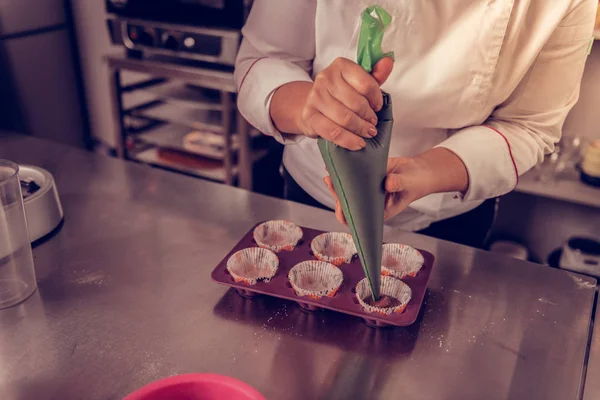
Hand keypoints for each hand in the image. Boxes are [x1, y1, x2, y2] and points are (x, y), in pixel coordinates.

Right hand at [270, 57, 393, 149]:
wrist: (312, 105)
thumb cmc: (340, 94)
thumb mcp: (359, 81)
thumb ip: (375, 74)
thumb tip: (388, 61)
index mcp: (341, 66)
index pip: (366, 83)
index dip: (376, 98)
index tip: (377, 107)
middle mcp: (326, 78)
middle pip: (356, 103)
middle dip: (368, 117)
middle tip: (372, 124)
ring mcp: (315, 97)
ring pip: (345, 118)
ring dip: (360, 129)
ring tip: (368, 133)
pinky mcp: (310, 115)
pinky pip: (333, 132)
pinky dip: (348, 140)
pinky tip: (358, 143)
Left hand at [324, 148, 469, 223]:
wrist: (418, 172)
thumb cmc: (415, 184)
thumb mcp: (409, 184)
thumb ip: (399, 184)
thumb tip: (388, 183)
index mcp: (377, 210)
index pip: (356, 218)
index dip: (345, 213)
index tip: (340, 203)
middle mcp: (368, 201)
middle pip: (347, 202)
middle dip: (336, 193)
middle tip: (330, 180)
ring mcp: (366, 188)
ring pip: (348, 188)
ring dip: (337, 181)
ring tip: (329, 171)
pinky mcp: (366, 175)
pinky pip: (353, 174)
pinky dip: (345, 168)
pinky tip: (337, 161)